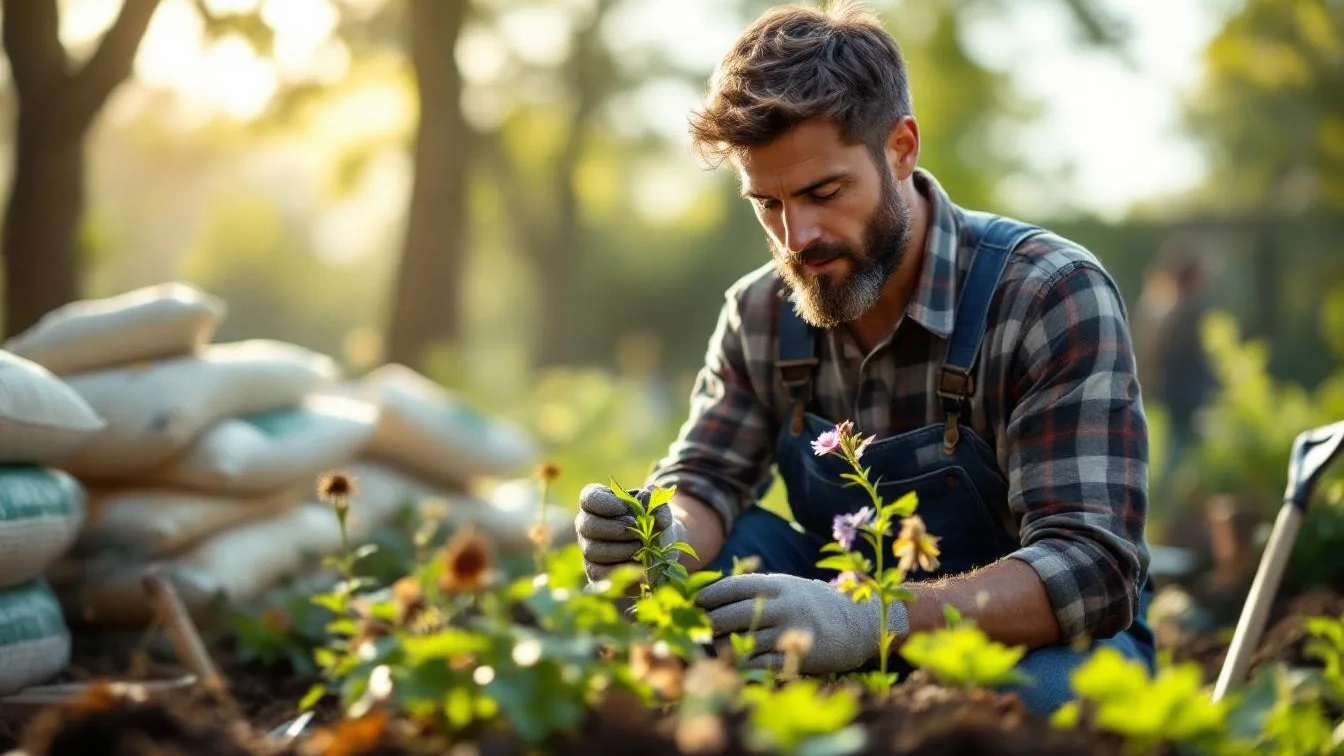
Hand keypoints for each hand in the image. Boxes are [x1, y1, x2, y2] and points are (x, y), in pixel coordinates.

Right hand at [574, 483, 688, 582]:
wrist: (659, 548)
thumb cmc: (654, 522)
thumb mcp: (659, 509)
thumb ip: (658, 506)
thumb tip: (657, 518)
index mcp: (598, 502)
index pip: (589, 498)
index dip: (604, 503)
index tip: (624, 508)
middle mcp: (587, 524)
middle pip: (588, 525)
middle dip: (615, 529)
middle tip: (637, 531)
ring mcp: (588, 549)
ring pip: (593, 550)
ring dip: (621, 550)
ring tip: (642, 547)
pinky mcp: (595, 571)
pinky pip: (600, 572)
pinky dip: (621, 568)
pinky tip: (638, 564)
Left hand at [695, 573, 907, 673]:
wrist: (858, 622)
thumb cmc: (813, 604)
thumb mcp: (787, 586)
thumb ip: (756, 588)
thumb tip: (712, 594)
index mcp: (775, 583)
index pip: (730, 587)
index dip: (706, 597)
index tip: (690, 605)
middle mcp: (781, 603)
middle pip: (729, 615)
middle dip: (707, 625)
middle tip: (691, 632)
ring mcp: (790, 629)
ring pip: (742, 640)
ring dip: (721, 647)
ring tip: (710, 649)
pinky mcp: (798, 654)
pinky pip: (760, 663)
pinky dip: (743, 664)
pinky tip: (735, 664)